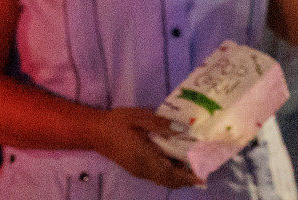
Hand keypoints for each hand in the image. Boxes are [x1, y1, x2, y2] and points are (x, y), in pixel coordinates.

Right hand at [88, 107, 203, 188]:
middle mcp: (143, 169)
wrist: (95, 132)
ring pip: (162, 180)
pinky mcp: (135, 169)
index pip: (170, 173)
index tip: (202, 175)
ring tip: (192, 168)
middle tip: (202, 171)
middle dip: (185, 179)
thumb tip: (183, 129)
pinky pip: (156, 176)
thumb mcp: (140, 117)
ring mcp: (138, 171)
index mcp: (146, 157)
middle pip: (168, 181)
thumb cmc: (118, 122)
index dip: (187, 176)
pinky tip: (174, 164)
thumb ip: (161, 124)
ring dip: (177, 178)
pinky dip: (168, 174)